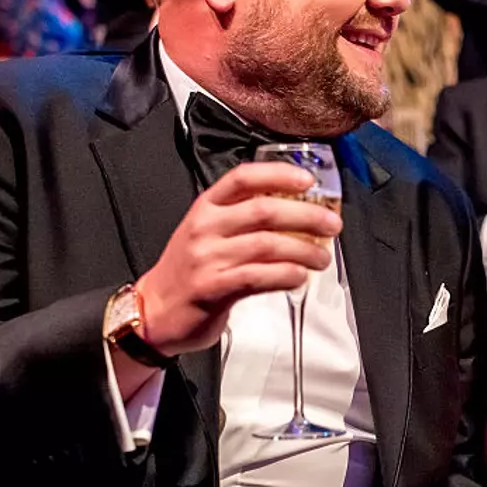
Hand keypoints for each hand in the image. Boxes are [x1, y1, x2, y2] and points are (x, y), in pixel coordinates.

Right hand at [134, 162, 340, 356]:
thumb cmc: (188, 271)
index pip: (243, 178)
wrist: (154, 311)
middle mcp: (206, 228)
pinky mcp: (213, 289)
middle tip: (332, 225)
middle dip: (307, 216)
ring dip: (304, 250)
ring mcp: (208, 258)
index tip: (308, 180)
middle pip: (264, 211)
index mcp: (206, 207)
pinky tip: (300, 277)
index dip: (278, 175)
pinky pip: (260, 277)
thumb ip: (242, 218)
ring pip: (268, 245)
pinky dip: (287, 275)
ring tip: (322, 258)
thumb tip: (297, 211)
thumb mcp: (207, 232)